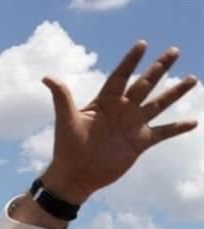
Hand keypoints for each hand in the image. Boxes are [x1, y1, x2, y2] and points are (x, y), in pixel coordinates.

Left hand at [40, 41, 196, 203]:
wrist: (75, 175)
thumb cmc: (67, 147)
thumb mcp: (66, 120)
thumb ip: (62, 97)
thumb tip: (47, 77)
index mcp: (105, 102)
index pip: (120, 76)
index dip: (130, 61)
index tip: (142, 44)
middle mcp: (122, 110)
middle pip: (144, 84)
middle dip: (159, 68)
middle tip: (174, 51)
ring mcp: (132, 125)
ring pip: (159, 104)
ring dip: (175, 92)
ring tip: (192, 78)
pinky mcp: (140, 143)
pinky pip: (163, 132)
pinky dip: (178, 128)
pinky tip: (193, 122)